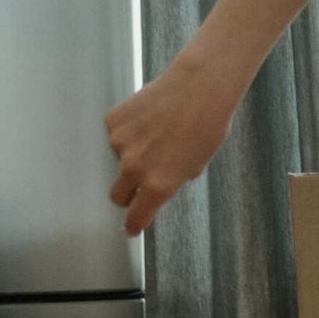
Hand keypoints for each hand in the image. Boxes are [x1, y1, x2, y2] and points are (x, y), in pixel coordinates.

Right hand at [105, 51, 246, 235]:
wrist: (198, 89)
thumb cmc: (206, 127)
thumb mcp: (196, 164)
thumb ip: (174, 180)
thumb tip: (159, 184)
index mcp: (159, 185)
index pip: (137, 216)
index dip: (133, 224)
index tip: (131, 228)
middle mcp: (134, 168)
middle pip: (118, 195)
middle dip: (127, 194)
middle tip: (140, 184)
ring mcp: (119, 143)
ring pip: (118, 160)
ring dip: (132, 154)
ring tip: (158, 134)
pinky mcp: (112, 121)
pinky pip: (116, 135)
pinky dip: (128, 132)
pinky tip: (148, 118)